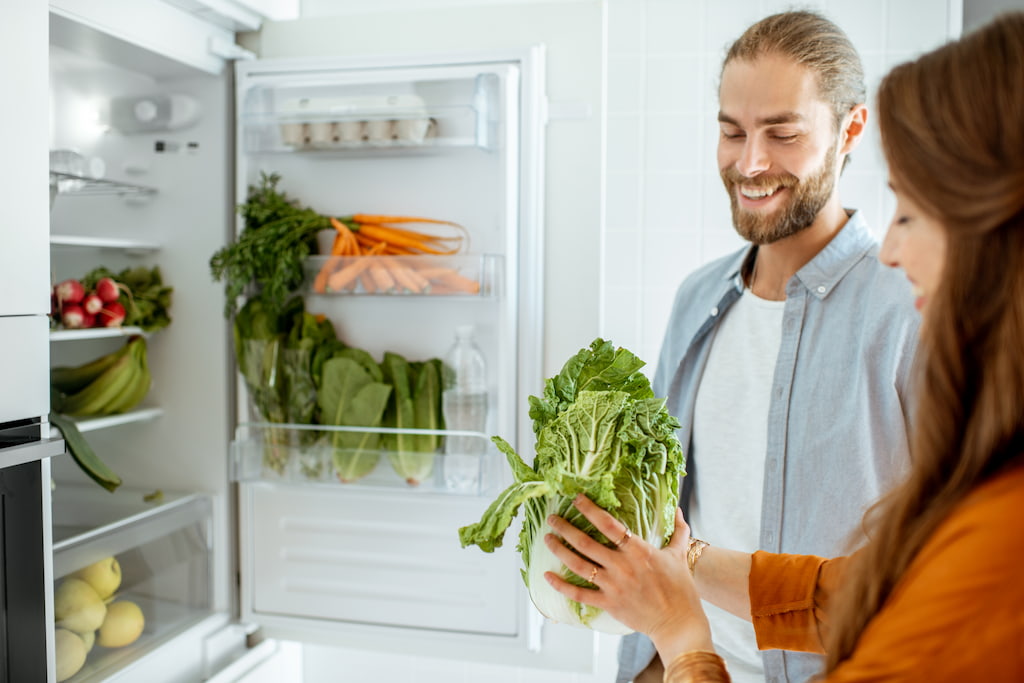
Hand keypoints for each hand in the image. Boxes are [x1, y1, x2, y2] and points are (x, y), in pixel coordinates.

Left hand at [543, 494, 714, 660]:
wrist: (678, 622)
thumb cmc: (680, 589)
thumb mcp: (679, 555)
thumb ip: (678, 531)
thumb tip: (678, 510)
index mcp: (638, 550)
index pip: (608, 525)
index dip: (590, 510)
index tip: (576, 499)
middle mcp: (622, 566)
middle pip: (586, 543)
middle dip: (565, 528)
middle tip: (552, 518)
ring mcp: (613, 585)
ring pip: (579, 565)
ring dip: (560, 550)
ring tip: (547, 539)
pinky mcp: (608, 603)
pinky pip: (579, 594)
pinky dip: (561, 585)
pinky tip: (547, 575)